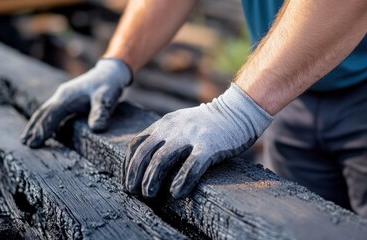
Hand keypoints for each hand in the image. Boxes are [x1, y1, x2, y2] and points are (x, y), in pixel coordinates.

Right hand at [21, 58, 131, 147]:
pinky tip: (43, 128)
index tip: (35, 143)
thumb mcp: (107, 98)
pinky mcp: (67, 98)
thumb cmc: (108, 85)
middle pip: (43, 113)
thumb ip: (101, 112)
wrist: (110, 72)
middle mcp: (61, 96)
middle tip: (25, 144)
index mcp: (67, 96)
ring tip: (26, 139)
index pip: (51, 115)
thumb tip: (95, 129)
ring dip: (36, 124)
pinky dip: (44, 120)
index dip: (43, 129)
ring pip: (45, 111)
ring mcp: (63, 96)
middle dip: (34, 128)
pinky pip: (52, 110)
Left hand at [124, 83, 272, 198]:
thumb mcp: (180, 123)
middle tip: (135, 192)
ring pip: (162, 160)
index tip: (128, 181)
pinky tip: (177, 193)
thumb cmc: (208, 124)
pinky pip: (191, 167)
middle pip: (145, 154)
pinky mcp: (209, 147)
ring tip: (149, 195)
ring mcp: (190, 137)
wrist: (237, 111)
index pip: (137, 144)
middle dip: (135, 175)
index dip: (129, 165)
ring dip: (151, 179)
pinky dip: (181, 181)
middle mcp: (173, 128)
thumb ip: (165, 137)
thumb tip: (148, 164)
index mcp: (164, 124)